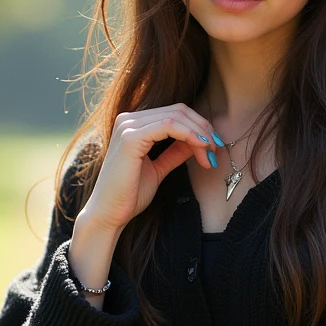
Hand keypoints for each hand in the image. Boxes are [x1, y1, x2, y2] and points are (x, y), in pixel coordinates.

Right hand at [82, 104, 219, 233]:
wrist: (110, 214)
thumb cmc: (130, 194)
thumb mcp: (159, 168)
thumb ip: (175, 152)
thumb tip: (199, 141)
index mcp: (134, 125)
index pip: (175, 113)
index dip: (199, 126)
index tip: (214, 147)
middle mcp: (129, 119)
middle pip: (178, 111)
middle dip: (203, 129)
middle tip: (216, 149)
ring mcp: (128, 126)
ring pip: (176, 116)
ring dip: (200, 133)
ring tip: (210, 153)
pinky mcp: (131, 137)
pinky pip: (168, 126)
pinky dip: (189, 135)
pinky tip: (200, 148)